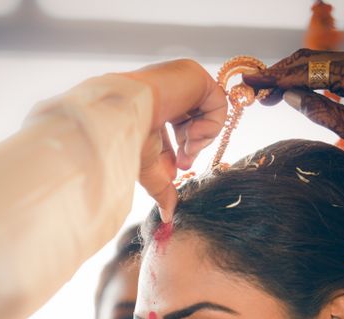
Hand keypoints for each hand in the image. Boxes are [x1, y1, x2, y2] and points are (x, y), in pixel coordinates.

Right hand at [123, 59, 226, 220]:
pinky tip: (191, 134)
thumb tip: (167, 218)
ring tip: (185, 147)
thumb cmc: (128, 140)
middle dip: (193, 146)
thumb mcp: (148, 169)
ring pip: (208, 114)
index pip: (176, 129)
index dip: (183, 151)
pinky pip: (218, 104)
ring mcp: (182, 81)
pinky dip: (209, 126)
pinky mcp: (196, 75)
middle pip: (194, 121)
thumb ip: (162, 190)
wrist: (125, 116)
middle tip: (184, 163)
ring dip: (200, 139)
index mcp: (151, 107)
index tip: (179, 168)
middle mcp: (167, 91)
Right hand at [244, 49, 343, 160]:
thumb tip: (290, 96)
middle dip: (277, 74)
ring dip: (289, 76)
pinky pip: (325, 71)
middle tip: (252, 90)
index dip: (273, 78)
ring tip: (267, 94)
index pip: (303, 71)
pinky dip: (304, 79)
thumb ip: (321, 111)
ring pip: (314, 64)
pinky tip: (294, 92)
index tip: (249, 82)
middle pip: (306, 60)